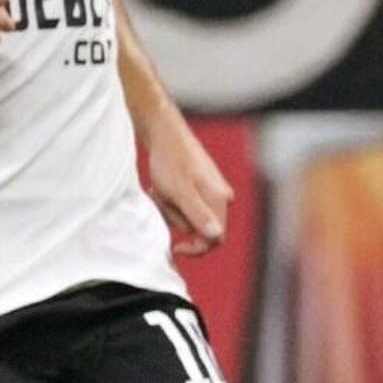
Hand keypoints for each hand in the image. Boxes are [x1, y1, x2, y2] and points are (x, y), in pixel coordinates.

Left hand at [145, 120, 231, 255]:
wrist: (164, 133)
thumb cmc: (170, 160)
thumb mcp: (180, 191)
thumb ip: (198, 214)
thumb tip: (216, 236)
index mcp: (220, 199)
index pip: (215, 239)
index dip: (196, 249)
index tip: (175, 248)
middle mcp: (221, 196)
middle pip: (199, 229)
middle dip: (177, 219)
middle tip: (162, 200)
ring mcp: (212, 191)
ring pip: (189, 217)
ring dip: (170, 209)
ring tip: (160, 190)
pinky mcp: (201, 187)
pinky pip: (185, 205)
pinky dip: (171, 201)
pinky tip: (162, 187)